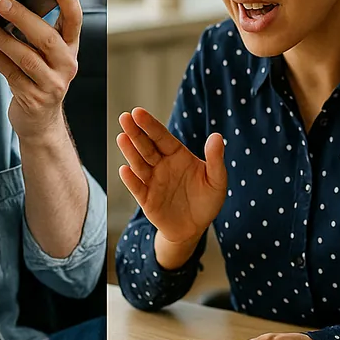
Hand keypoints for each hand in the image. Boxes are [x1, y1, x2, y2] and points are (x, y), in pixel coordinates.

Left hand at [0, 0, 80, 136]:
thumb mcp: (46, 55)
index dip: (70, 2)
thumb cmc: (39, 78)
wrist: (40, 121)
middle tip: (3, 3)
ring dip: (3, 39)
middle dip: (24, 18)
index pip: (75, 22)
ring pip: (27, 58)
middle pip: (48, 38)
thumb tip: (12, 6)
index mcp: (71, 49)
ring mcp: (52, 85)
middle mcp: (66, 66)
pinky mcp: (34, 99)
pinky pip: (12, 74)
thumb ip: (37, 33)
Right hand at [117, 108, 226, 245]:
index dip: (150, 125)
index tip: (138, 112)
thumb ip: (216, 159)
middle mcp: (162, 165)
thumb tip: (217, 136)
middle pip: (146, 146)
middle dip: (135, 132)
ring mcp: (152, 181)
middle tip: (125, 117)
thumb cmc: (206, 200)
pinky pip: (138, 188)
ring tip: (122, 137)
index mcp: (177, 155)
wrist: (195, 228)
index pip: (162, 137)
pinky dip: (131, 179)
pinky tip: (125, 169)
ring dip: (130, 152)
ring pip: (139, 164)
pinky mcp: (147, 199)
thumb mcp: (217, 180)